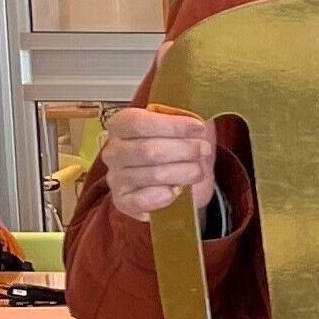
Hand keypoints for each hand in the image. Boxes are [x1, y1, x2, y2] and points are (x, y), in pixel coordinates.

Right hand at [98, 108, 220, 222]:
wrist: (172, 176)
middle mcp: (113, 151)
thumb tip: (198, 120)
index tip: (199, 128)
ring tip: (198, 169)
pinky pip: (144, 200)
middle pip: (148, 150)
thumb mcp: (179, 124)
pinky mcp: (123, 201)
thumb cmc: (173, 146)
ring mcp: (116, 177)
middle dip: (185, 150)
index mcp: (121, 125)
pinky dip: (167, 195)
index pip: (140, 123)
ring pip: (154, 175)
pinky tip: (178, 189)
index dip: (173, 126)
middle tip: (204, 149)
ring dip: (184, 172)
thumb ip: (184, 117)